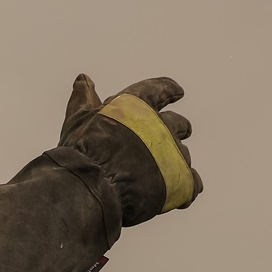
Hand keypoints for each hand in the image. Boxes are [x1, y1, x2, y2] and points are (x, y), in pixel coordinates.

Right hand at [60, 75, 200, 222]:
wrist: (91, 188)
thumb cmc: (82, 153)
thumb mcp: (78, 119)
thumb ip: (84, 99)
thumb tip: (83, 79)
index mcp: (137, 107)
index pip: (158, 89)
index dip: (168, 89)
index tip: (178, 92)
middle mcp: (160, 126)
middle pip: (179, 124)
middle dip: (180, 128)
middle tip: (182, 132)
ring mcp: (172, 154)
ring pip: (183, 155)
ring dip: (175, 161)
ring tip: (162, 174)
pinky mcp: (180, 181)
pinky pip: (192, 184)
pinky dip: (186, 186)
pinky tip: (179, 192)